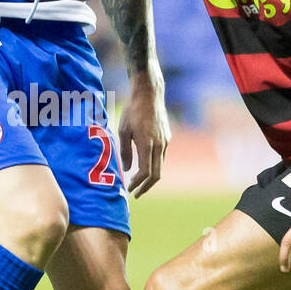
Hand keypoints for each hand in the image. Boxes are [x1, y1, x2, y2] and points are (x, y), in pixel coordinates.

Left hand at [118, 75, 170, 197]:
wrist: (149, 95)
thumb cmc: (133, 111)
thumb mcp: (123, 130)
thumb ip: (125, 151)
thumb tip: (128, 169)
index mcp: (147, 144)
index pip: (145, 172)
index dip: (137, 183)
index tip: (129, 188)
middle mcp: (159, 145)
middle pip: (156, 175)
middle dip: (146, 187)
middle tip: (136, 194)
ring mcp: (165, 141)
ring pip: (160, 166)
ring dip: (150, 177)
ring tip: (138, 182)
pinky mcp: (167, 138)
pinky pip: (161, 157)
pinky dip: (154, 165)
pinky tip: (145, 166)